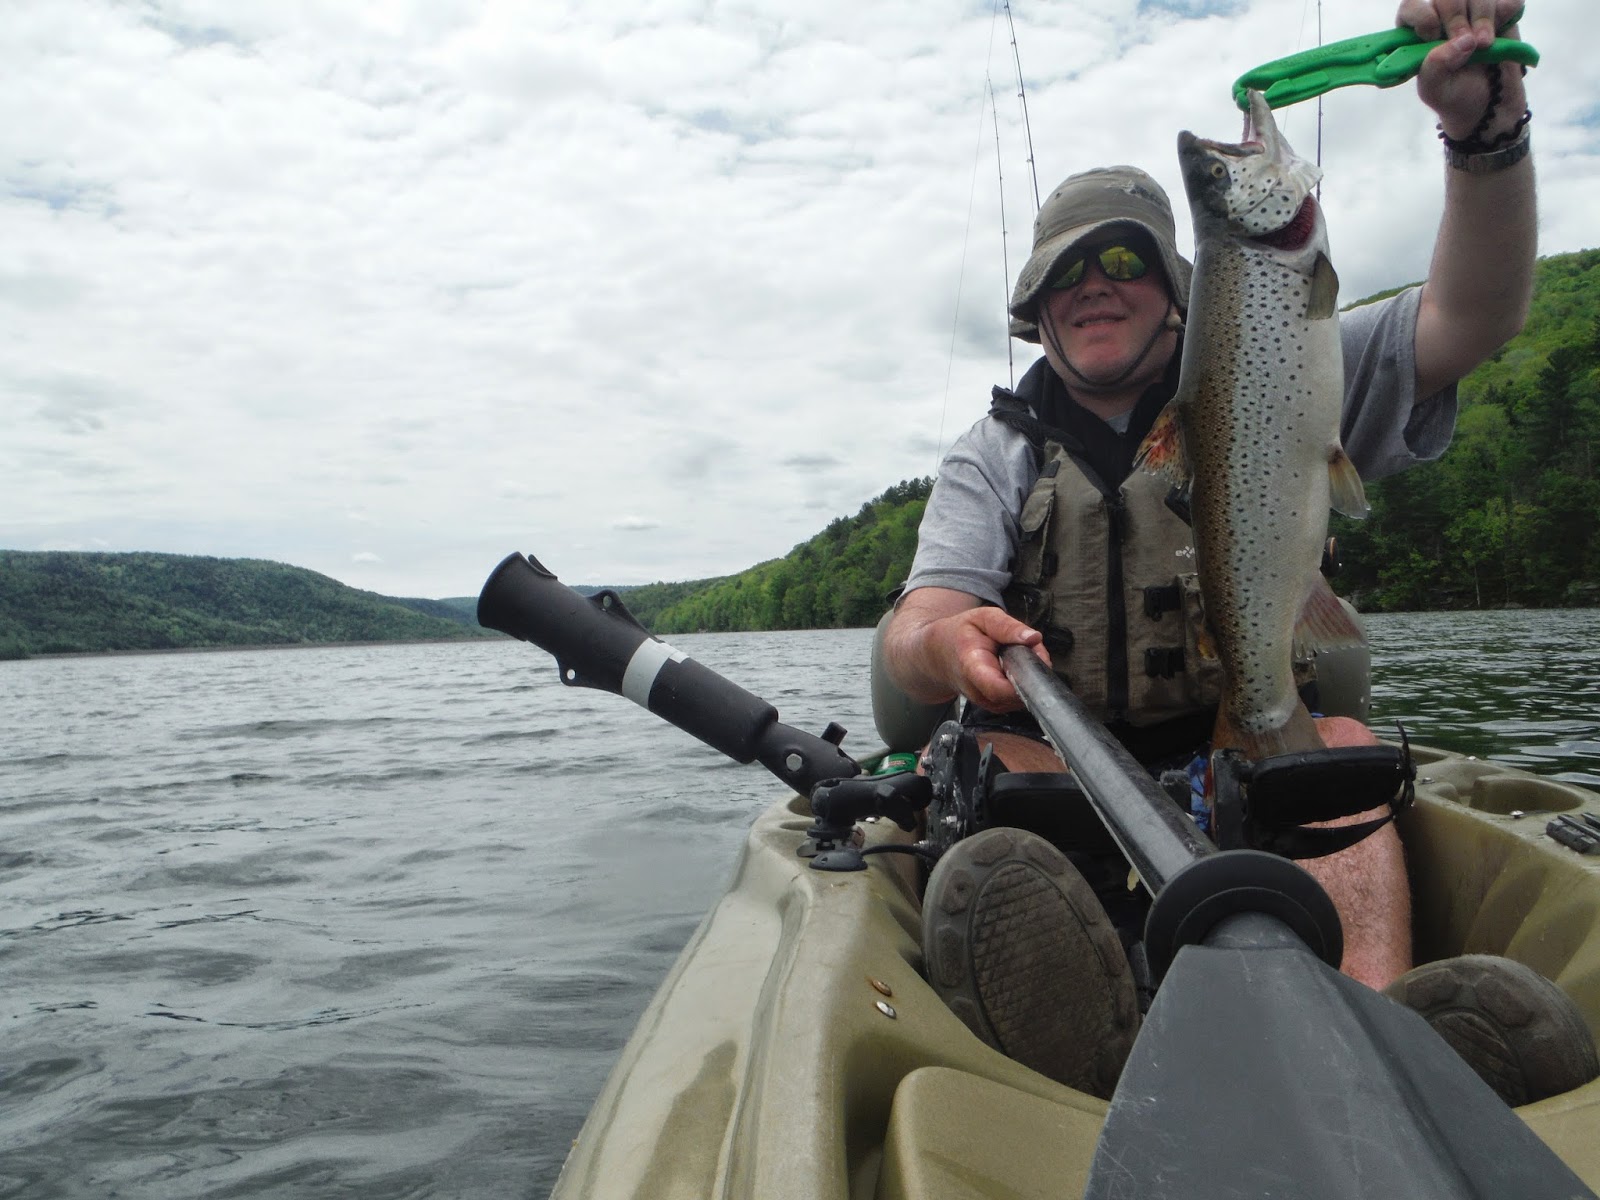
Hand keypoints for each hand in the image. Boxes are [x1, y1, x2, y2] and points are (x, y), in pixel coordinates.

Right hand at [919, 606, 1050, 712]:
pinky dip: (1024, 682)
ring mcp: (988, 703)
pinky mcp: (997, 707)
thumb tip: (1034, 638)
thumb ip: (1007, 627)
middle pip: (1018, 692)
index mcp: (972, 668)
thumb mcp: (982, 618)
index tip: (1033, 657)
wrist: (939, 655)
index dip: (1023, 678)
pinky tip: (1012, 667)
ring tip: (1015, 655)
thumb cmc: (961, 634)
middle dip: (1032, 670)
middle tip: (1027, 647)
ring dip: (1029, 676)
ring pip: (1023, 696)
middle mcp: (979, 693)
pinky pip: (1021, 698)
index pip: (999, 688)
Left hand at [1396, 0, 1527, 140]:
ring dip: (1483, 18)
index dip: (1423, 16)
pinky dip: (1508, 12)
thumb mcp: (1435, 90)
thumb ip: (1436, 67)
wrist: (1488, 104)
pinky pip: (1509, 0)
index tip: (1433, 35)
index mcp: (1417, 33)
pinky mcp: (1501, 10)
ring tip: (1485, 45)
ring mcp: (1472, 11)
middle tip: (1468, 44)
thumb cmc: (1453, 95)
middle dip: (1456, 19)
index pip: (1411, 7)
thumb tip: (1462, 41)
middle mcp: (1443, 16)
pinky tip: (1502, 31)